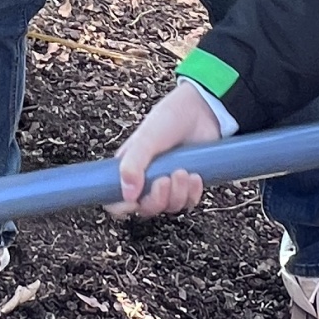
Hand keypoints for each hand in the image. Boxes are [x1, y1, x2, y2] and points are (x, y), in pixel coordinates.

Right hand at [108, 81, 223, 218]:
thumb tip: (127, 195)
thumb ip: (133, 165)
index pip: (115, 199)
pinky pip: (189, 202)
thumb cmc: (169, 118)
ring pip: (169, 207)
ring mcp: (168, 182)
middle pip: (146, 208)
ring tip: (183, 171)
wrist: (202, 109)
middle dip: (157, 199)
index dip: (121, 206)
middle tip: (165, 180)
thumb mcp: (146, 138)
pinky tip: (195, 176)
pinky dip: (192, 193)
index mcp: (129, 168)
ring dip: (177, 194)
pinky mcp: (188, 184)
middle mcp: (146, 179)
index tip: (134, 202)